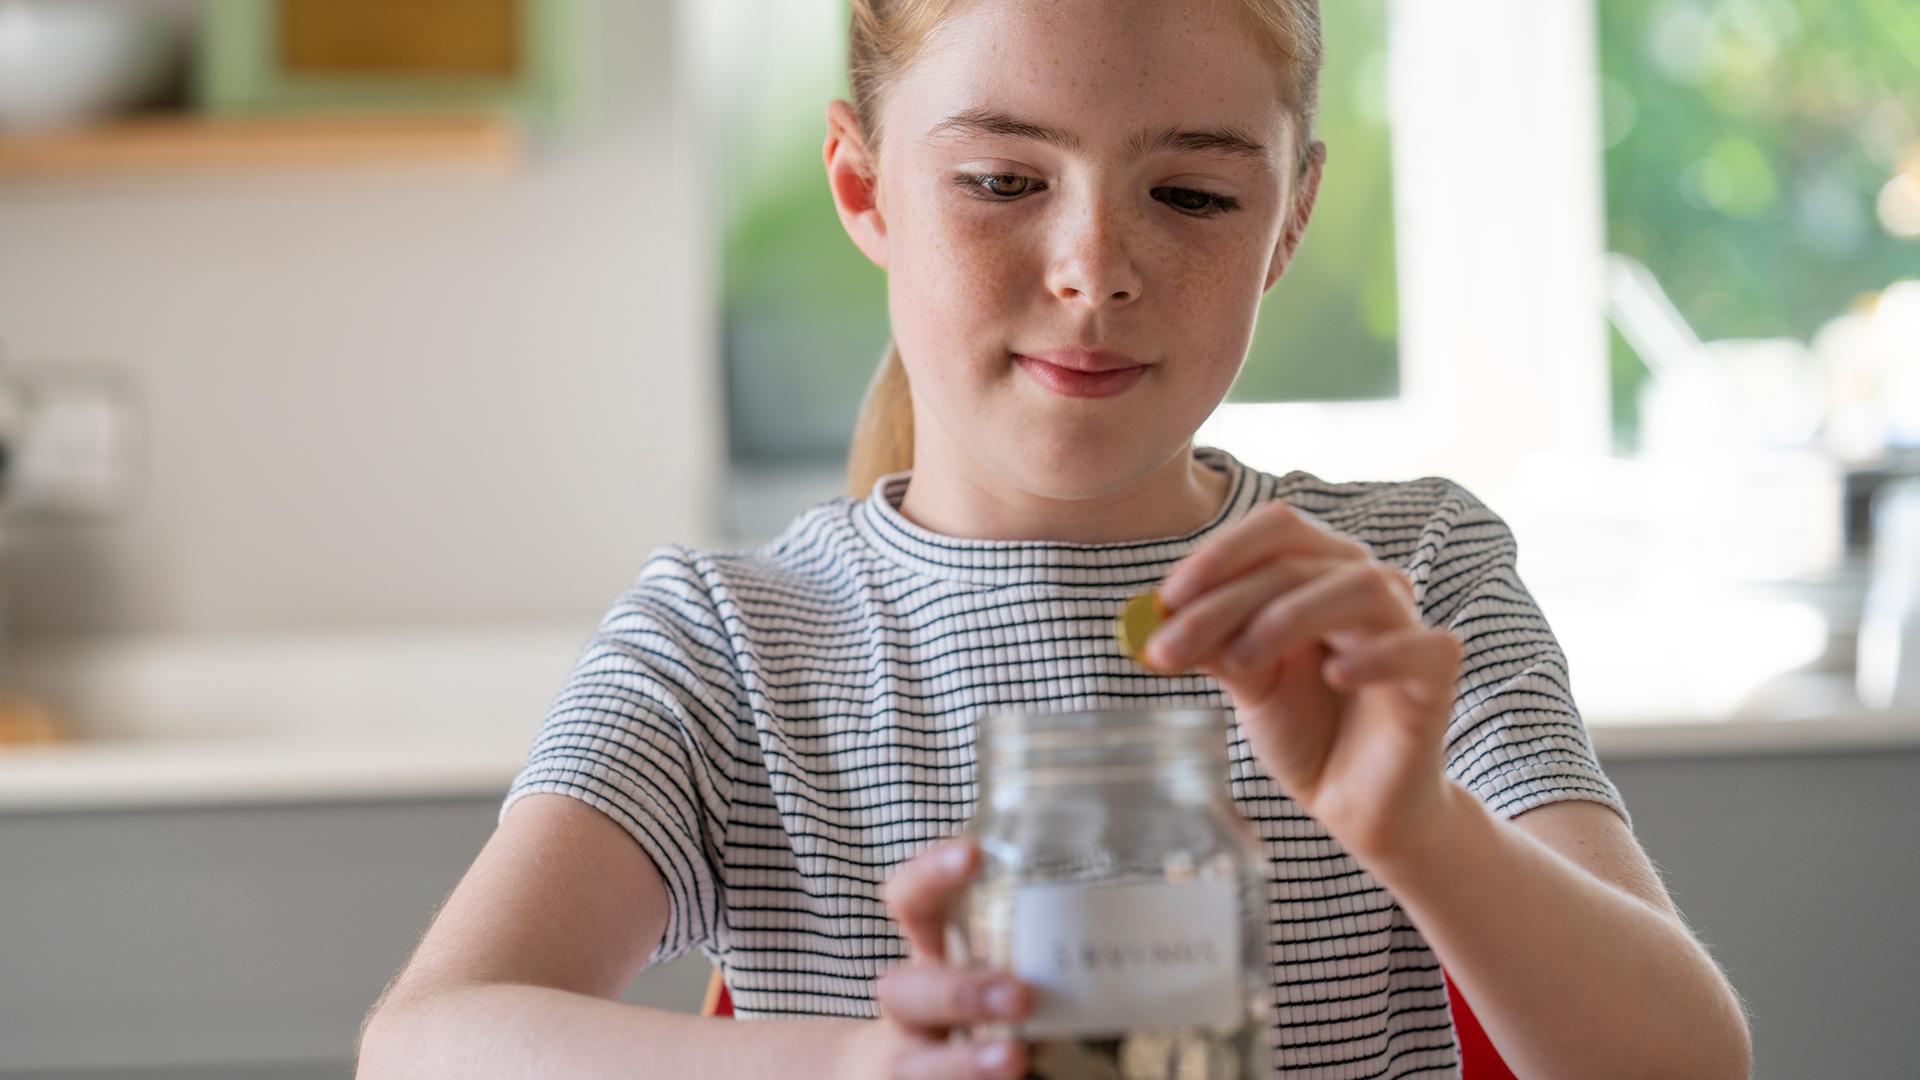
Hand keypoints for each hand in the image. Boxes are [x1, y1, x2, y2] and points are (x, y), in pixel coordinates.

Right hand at [839, 838, 1030, 1079]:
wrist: (899, 1074)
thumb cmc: (966, 1007)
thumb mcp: (988, 968)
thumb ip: (1036, 954)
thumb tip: (1130, 939)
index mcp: (927, 953)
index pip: (911, 900)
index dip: (931, 875)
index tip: (974, 854)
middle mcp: (909, 1005)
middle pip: (905, 991)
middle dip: (961, 992)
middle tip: (1022, 994)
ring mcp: (907, 1058)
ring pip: (915, 1062)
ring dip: (965, 1061)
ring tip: (1014, 1056)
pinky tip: (1017, 1077)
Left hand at [1143, 501, 1465, 860]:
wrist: (1355, 802)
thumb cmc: (1304, 728)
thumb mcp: (1247, 682)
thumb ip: (1213, 645)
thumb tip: (1156, 614)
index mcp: (1319, 572)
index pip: (1276, 528)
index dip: (1219, 554)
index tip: (1164, 599)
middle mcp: (1365, 584)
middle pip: (1299, 558)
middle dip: (1226, 600)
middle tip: (1170, 647)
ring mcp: (1406, 625)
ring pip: (1361, 586)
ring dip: (1290, 616)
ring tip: (1243, 660)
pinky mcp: (1437, 673)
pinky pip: (1421, 646)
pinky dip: (1377, 656)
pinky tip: (1335, 676)